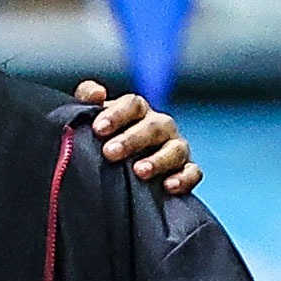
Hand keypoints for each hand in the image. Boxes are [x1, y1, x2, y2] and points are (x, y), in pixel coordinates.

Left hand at [75, 81, 200, 193]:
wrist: (114, 171)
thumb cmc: (102, 139)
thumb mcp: (90, 118)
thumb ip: (87, 98)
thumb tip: (96, 93)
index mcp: (137, 111)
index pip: (132, 104)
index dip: (116, 114)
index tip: (98, 129)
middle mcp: (160, 126)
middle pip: (154, 126)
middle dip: (132, 139)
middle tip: (110, 152)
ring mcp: (175, 147)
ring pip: (175, 148)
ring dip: (158, 159)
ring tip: (139, 171)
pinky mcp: (185, 170)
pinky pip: (192, 172)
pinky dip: (184, 178)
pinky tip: (168, 186)